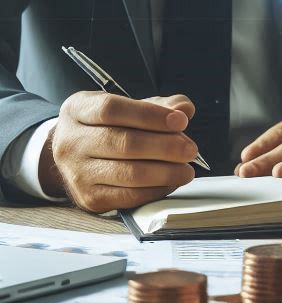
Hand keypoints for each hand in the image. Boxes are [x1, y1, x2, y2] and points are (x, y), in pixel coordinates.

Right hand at [41, 92, 197, 213]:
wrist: (75, 156)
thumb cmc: (108, 126)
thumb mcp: (127, 106)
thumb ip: (158, 105)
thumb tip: (184, 109)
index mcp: (78, 110)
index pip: (112, 110)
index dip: (149, 115)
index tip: (181, 121)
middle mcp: (71, 141)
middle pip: (123, 143)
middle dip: (165, 147)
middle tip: (191, 149)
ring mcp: (76, 173)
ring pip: (127, 173)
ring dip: (165, 172)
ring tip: (187, 169)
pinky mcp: (87, 198)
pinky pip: (127, 196)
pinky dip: (155, 190)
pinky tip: (171, 182)